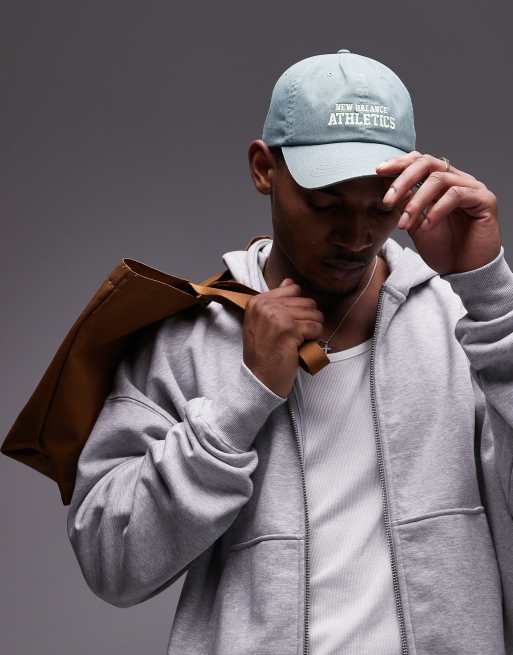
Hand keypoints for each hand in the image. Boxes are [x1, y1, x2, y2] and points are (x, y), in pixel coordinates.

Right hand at [242, 278, 323, 397]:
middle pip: (306, 302)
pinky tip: (302, 345)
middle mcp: (266, 306)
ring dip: (312, 329)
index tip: (289, 323)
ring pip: (314, 314)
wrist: (259, 378)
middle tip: (296, 335)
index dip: (298, 308)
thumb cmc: (264, 352)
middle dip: (308, 319)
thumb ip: (276, 300)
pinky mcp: (289, 330)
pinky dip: (314, 338)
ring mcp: (277, 317)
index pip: (293, 289)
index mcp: (258, 301)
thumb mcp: (262, 322)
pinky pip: (316, 327)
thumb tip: (290, 281)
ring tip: (299, 340)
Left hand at [375, 151, 501, 274]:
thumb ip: (405, 203)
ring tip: (405, 223)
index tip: (379, 171)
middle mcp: (457, 180)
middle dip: (403, 180)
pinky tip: (427, 226)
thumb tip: (387, 182)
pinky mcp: (484, 200)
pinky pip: (456, 194)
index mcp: (441, 183)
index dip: (400, 163)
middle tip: (388, 200)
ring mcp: (472, 188)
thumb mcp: (415, 224)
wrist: (463, 271)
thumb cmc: (443, 248)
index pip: (420, 162)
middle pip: (428, 163)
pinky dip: (436, 209)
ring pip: (439, 179)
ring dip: (416, 201)